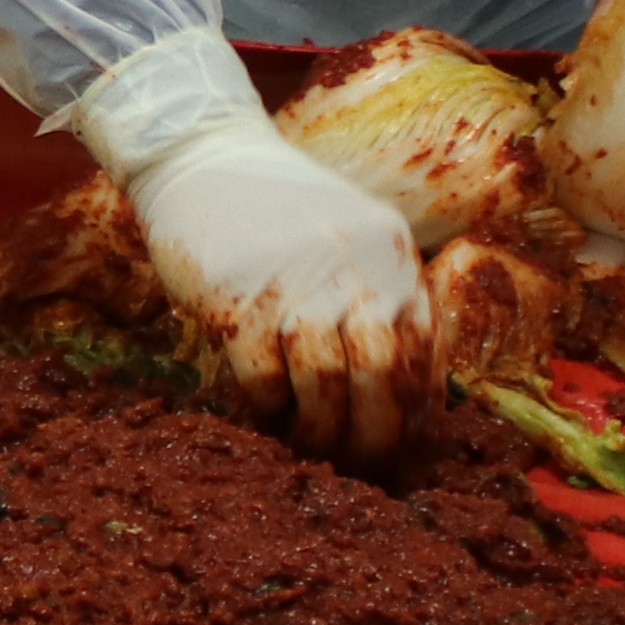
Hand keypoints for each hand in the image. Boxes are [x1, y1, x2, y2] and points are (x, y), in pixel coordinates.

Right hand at [73, 30, 425, 463]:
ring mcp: (296, 285)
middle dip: (373, 437)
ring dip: (318, 432)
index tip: (397, 450)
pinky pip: (264, 380)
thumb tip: (400, 390)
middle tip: (357, 468)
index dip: (411, 416)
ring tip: (308, 447)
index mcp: (391, 255)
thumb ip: (379, 294)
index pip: (421, 356)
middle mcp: (354, 269)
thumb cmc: (277, 208)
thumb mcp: (350, 235)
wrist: (203, 156)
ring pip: (325, 387)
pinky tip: (263, 411)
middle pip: (381, 378)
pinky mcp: (239, 300)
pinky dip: (267, 409)